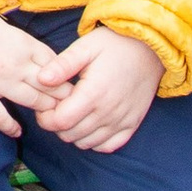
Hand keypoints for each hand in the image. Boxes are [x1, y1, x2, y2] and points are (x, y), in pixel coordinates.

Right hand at [0, 3, 59, 138]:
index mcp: (24, 44)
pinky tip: (17, 132)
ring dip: (45, 110)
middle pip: (50, 86)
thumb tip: (30, 52)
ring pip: (33, 102)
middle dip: (62, 96)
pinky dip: (10, 127)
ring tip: (50, 117)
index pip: (56, 65)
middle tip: (69, 105)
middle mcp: (17, 65)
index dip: (65, 76)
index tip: (68, 82)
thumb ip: (19, 41)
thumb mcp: (2, 24)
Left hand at [27, 25, 163, 154]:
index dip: (45, 118)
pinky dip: (95, 141)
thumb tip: (40, 79)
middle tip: (58, 107)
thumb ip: (62, 64)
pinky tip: (90, 123)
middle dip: (57, 125)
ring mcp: (122, 121)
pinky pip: (108, 146)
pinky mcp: (132, 124)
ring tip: (74, 113)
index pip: (60, 122)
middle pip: (70, 135)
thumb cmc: (115, 44)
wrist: (151, 49)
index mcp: (93, 93)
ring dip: (74, 133)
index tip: (45, 105)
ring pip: (86, 143)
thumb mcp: (86, 47)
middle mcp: (108, 112)